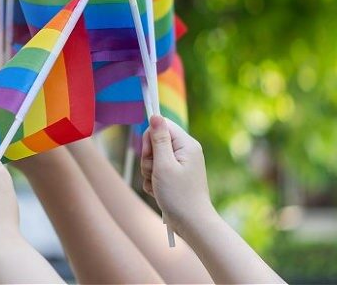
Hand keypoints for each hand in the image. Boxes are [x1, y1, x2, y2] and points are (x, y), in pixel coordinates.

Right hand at [140, 115, 213, 232]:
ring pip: (153, 158)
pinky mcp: (176, 175)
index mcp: (186, 144)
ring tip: (157, 185)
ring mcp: (181, 164)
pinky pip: (157, 170)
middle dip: (148, 158)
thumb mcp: (164, 165)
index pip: (161, 125)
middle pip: (155, 142)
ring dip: (149, 171)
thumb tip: (155, 115)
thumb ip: (158, 139)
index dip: (150, 138)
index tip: (150, 155)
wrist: (192, 224)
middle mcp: (185, 151)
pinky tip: (158, 191)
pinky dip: (153, 180)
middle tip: (154, 173)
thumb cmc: (179, 195)